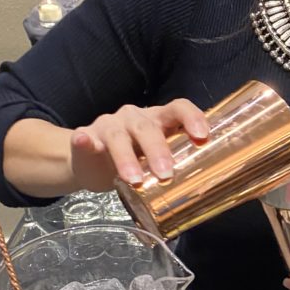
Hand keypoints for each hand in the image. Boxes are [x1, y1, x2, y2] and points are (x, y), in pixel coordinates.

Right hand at [69, 99, 209, 191]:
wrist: (92, 161)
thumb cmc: (135, 157)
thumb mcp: (156, 156)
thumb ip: (176, 161)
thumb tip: (205, 182)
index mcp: (157, 119)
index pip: (178, 108)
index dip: (192, 118)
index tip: (202, 137)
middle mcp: (134, 118)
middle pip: (147, 127)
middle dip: (158, 150)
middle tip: (166, 174)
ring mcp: (108, 126)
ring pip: (118, 136)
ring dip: (126, 157)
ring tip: (134, 180)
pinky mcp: (85, 139)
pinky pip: (84, 138)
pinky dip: (84, 141)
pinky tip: (85, 143)